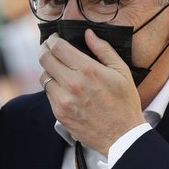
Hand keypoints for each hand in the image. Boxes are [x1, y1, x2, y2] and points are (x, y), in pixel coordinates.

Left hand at [39, 30, 145, 154]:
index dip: (53, 39)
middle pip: (44, 59)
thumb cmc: (125, 102)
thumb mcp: (121, 71)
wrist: (122, 136)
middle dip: (45, 50)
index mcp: (88, 70)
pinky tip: (65, 89)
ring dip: (49, 71)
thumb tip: (88, 33)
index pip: (57, 47)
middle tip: (50, 49)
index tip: (55, 38)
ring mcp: (63, 100)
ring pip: (43, 77)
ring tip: (60, 71)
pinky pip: (48, 94)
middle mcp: (72, 84)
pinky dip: (54, 88)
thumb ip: (103, 49)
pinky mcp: (59, 113)